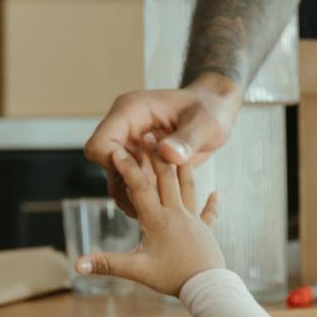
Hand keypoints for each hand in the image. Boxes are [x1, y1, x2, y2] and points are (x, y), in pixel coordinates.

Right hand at [77, 147, 222, 296]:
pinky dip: (212, 203)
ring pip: (187, 188)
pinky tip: (216, 193)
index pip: (139, 187)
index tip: (115, 149)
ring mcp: (193, 221)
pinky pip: (208, 213)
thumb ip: (106, 264)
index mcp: (157, 220)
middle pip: (165, 179)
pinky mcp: (206, 231)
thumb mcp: (137, 271)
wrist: (208, 287)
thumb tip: (77, 264)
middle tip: (147, 134)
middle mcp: (176, 214)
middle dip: (154, 156)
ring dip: (181, 169)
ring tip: (176, 150)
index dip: (127, 168)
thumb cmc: (173, 279)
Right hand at [85, 75, 241, 216]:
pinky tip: (164, 204)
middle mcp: (125, 129)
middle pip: (104, 166)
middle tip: (157, 198)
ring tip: (162, 206)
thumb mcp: (206, 124)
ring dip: (134, 196)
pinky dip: (144, 198)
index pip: (100, 143)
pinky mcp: (139, 161)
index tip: (143, 175)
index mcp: (131, 111)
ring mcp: (130, 145)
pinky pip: (130, 185)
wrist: (216, 112)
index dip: (114, 165)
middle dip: (127, 185)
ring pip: (115, 180)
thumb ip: (187, 140)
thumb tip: (168, 154)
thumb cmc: (211, 110)